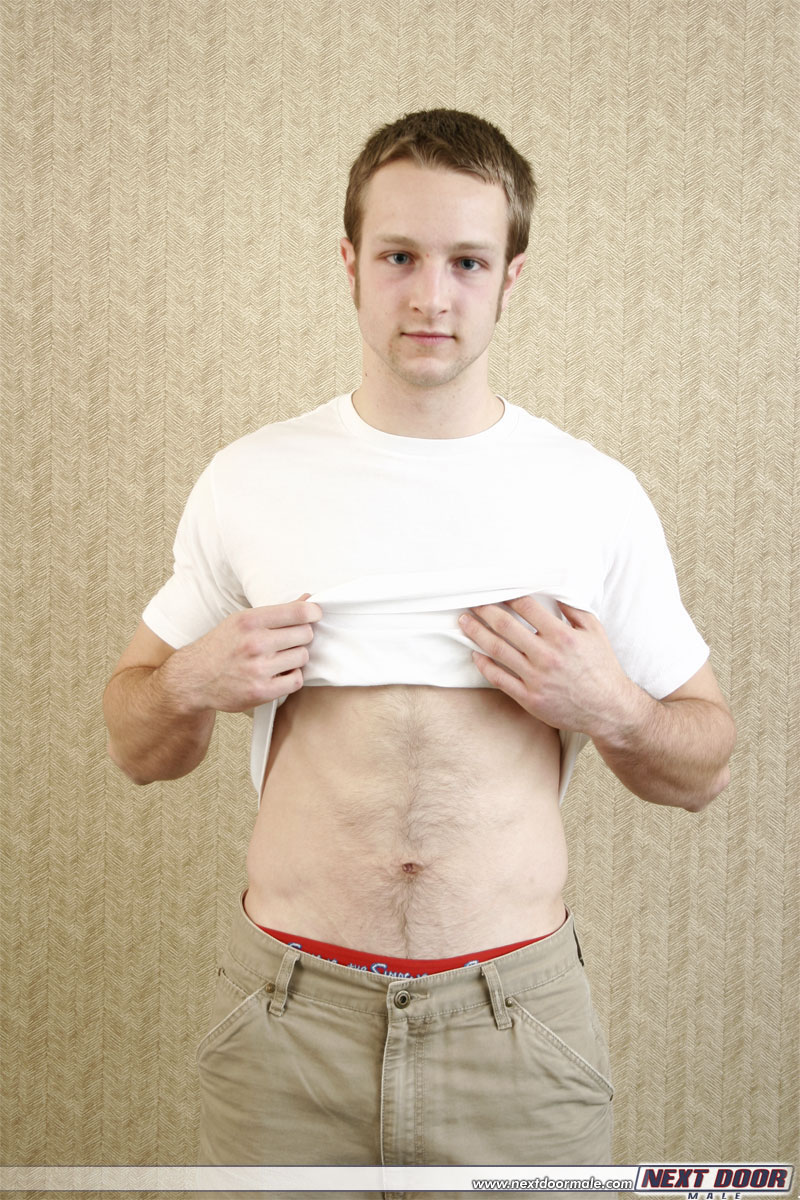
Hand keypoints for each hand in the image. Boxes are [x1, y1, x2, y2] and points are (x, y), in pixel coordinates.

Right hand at [174, 594, 321, 713]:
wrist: (194, 678)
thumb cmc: (221, 646)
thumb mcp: (242, 621)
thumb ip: (277, 612)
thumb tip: (309, 599)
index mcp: (249, 621)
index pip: (298, 612)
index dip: (313, 612)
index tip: (314, 615)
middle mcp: (254, 643)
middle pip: (305, 634)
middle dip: (301, 636)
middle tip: (289, 640)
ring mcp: (258, 669)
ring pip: (302, 657)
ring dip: (296, 657)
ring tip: (280, 658)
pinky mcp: (262, 691)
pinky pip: (296, 680)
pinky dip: (292, 676)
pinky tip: (280, 673)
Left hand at [458, 595, 640, 737]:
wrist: (608, 708)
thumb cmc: (602, 667)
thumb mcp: (595, 631)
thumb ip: (573, 609)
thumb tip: (553, 589)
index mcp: (562, 636)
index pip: (526, 607)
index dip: (507, 595)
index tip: (495, 588)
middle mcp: (546, 656)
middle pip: (506, 626)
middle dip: (485, 610)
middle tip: (472, 601)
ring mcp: (536, 678)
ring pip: (497, 650)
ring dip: (477, 633)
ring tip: (464, 622)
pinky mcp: (529, 698)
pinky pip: (499, 679)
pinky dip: (484, 665)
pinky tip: (474, 653)